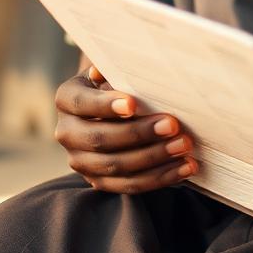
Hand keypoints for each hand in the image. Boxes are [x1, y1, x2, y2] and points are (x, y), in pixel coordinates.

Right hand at [54, 64, 197, 192]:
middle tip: (173, 125)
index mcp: (68, 99)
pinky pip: (128, 184)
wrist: (116, 105)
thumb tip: (115, 69)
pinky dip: (160, 177)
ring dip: (153, 157)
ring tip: (184, 146)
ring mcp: (81, 160)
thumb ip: (119, 68)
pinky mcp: (98, 181)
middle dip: (139, 134)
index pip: (83, 103)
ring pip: (115, 166)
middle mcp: (67, 132)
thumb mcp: (116, 69)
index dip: (106, 105)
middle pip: (100, 139)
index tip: (134, 104)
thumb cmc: (122, 81)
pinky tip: (186, 167)